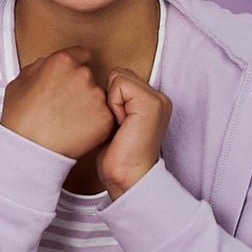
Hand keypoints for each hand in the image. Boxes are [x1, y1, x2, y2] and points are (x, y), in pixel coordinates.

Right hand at [0, 47, 115, 159]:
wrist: (30, 148)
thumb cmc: (21, 116)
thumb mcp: (19, 81)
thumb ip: (39, 66)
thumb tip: (48, 64)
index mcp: (62, 61)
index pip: (81, 54)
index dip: (75, 65)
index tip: (71, 77)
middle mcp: (83, 75)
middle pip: (88, 76)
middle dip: (79, 86)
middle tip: (64, 103)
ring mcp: (97, 97)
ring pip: (97, 96)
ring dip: (88, 104)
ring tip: (69, 119)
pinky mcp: (106, 118)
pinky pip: (103, 116)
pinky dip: (94, 123)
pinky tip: (77, 130)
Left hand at [99, 67, 171, 198]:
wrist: (128, 178)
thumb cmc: (117, 154)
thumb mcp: (115, 119)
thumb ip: (115, 99)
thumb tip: (92, 83)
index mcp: (153, 100)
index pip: (120, 77)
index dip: (108, 97)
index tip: (114, 123)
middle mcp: (159, 97)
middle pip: (118, 73)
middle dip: (109, 96)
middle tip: (117, 124)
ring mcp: (158, 99)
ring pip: (118, 76)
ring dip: (110, 100)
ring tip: (119, 124)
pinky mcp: (151, 103)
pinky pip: (119, 84)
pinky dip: (113, 104)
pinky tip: (121, 124)